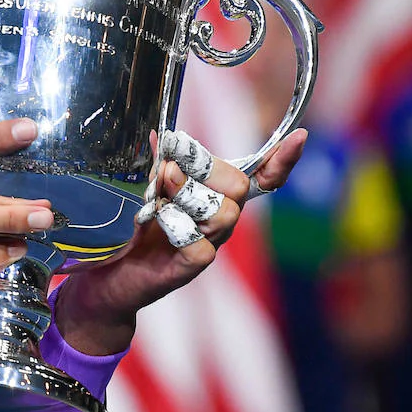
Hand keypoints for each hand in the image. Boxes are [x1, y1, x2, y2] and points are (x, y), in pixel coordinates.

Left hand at [53, 128, 307, 355]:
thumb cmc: (136, 228)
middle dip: (204, 169)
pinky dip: (175, 227)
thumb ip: (160, 163)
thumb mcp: (147, 188)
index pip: (259, 178)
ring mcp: (209, 244)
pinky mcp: (191, 267)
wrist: (112, 276)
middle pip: (238, 187)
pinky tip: (154, 223)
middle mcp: (219, 221)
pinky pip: (200, 245)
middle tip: (167, 169)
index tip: (299, 137)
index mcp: (215, 196)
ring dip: (186, 195)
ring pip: (224, 214)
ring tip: (156, 196)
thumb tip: (158, 135)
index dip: (281, 160)